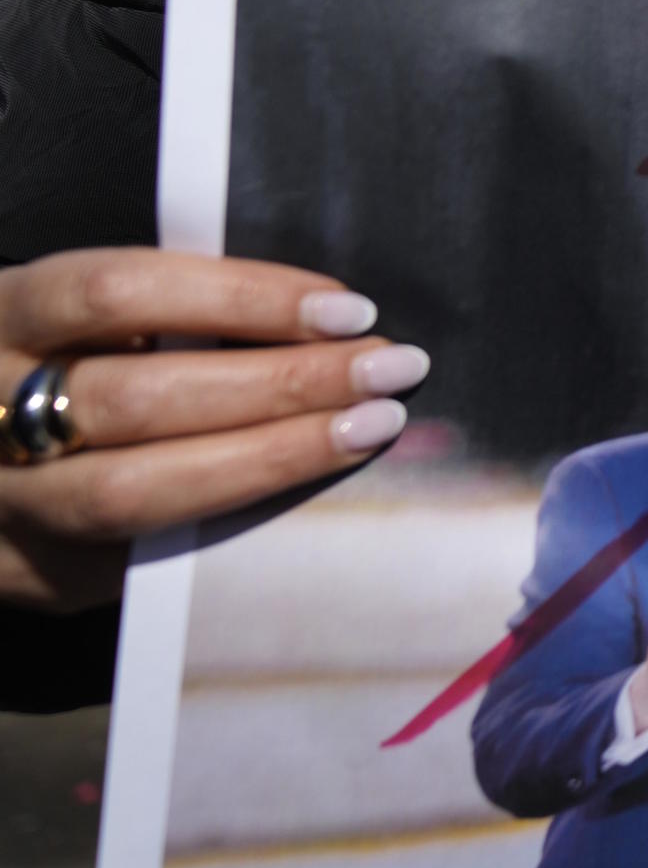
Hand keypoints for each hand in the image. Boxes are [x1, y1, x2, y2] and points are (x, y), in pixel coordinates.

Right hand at [0, 249, 428, 611]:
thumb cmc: (66, 366)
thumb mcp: (91, 321)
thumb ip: (169, 313)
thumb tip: (324, 316)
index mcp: (5, 314)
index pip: (117, 293)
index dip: (239, 298)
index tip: (346, 311)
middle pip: (136, 398)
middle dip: (279, 384)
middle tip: (389, 370)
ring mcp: (2, 502)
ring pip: (129, 491)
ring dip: (270, 458)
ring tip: (369, 428)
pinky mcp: (29, 574)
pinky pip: (141, 560)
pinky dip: (237, 527)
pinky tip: (313, 503)